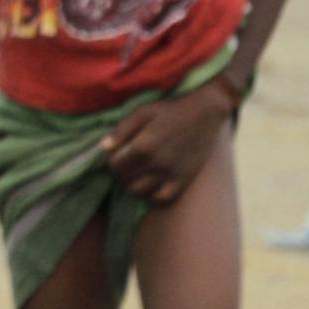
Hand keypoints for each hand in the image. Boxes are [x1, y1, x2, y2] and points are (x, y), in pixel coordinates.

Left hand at [101, 89, 231, 204]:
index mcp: (144, 146)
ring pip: (141, 192)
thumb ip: (121, 130)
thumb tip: (104, 148)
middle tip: (123, 166)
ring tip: (134, 175)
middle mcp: (157, 164)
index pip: (116, 166)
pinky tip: (150, 184)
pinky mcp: (184, 179)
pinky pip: (163, 198)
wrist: (204, 114)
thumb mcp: (142, 112)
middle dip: (120, 174)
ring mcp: (172, 174)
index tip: (114, 156)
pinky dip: (152, 195)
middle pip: (126, 181)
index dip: (111, 162)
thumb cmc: (169, 111)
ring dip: (133, 186)